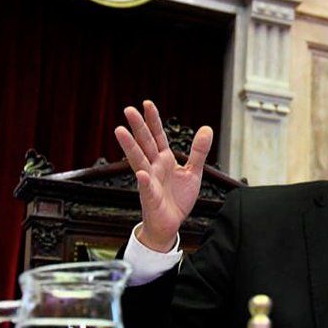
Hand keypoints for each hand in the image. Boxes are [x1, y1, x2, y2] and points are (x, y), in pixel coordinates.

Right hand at [114, 100, 212, 251]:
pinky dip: (144, 182)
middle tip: (128, 110)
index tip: (147, 103)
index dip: (153, 120)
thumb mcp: (193, 172)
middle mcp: (154, 167)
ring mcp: (150, 181)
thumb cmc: (177, 198)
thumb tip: (207, 128)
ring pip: (138, 161)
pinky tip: (140, 174)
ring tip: (120, 131)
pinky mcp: (151, 198)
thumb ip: (198, 151)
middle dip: (137, 127)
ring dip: (130, 147)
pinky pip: (147, 189)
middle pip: (145, 143)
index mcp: (164, 159)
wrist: (170, 223)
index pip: (158, 136)